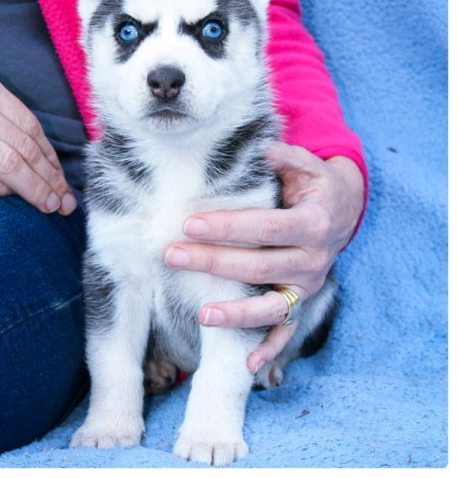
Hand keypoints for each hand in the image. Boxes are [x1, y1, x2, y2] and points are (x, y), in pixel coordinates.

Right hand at [0, 42, 76, 214]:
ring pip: (8, 167)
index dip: (51, 156)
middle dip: (52, 179)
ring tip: (50, 207)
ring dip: (35, 191)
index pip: (30, 125)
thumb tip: (19, 135)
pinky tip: (10, 199)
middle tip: (66, 201)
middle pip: (26, 149)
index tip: (61, 175)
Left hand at [164, 141, 364, 372]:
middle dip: (213, 262)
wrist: (342, 211)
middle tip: (172, 255)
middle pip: (258, 265)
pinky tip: (248, 365)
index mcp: (312, 223)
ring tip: (202, 314)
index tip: (189, 223)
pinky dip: (270, 348)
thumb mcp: (307, 166)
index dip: (227, 227)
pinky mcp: (303, 301)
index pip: (263, 227)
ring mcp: (308, 285)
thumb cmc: (314, 186)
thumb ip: (285, 157)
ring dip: (237, 313)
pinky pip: (288, 329)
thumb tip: (261, 148)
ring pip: (271, 305)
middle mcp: (313, 259)